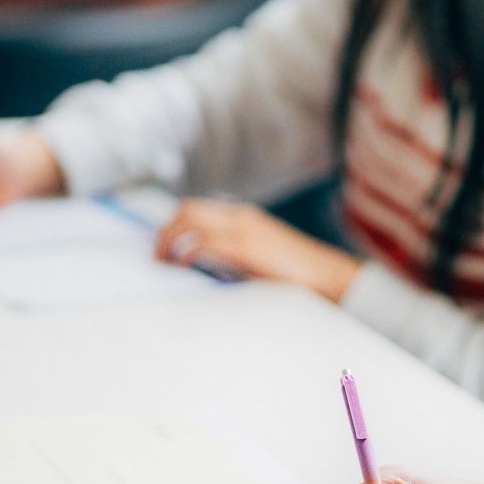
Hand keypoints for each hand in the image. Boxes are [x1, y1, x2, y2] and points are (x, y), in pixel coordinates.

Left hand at [155, 200, 362, 300]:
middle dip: (165, 230)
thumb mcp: (260, 257)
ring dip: (169, 239)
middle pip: (187, 208)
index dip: (175, 224)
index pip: (198, 209)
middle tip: (157, 254)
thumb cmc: (297, 273)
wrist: (326, 275)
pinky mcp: (244, 246)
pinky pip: (202, 241)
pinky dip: (185, 252)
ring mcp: (242, 229)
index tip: (164, 244)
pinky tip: (182, 266)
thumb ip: (234, 254)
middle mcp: (240, 216)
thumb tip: (204, 266)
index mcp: (245, 217)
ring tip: (163, 260)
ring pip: (189, 219)